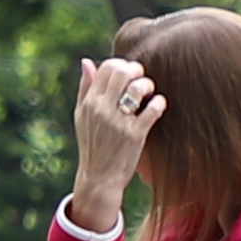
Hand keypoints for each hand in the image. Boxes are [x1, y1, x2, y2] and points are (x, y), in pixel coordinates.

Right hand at [68, 51, 160, 213]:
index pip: (106, 68)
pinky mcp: (135, 135)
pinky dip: (159, 103)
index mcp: (89, 103)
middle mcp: (102, 109)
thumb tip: (87, 61)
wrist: (99, 178)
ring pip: (137, 88)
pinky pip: (152, 109)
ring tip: (149, 92)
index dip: (121, 64)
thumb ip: (85, 88)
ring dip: (147, 85)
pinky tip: (158, 105)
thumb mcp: (81, 116)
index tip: (128, 72)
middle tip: (141, 78)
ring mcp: (119, 122)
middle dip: (136, 70)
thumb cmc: (92, 144)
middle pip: (122, 72)